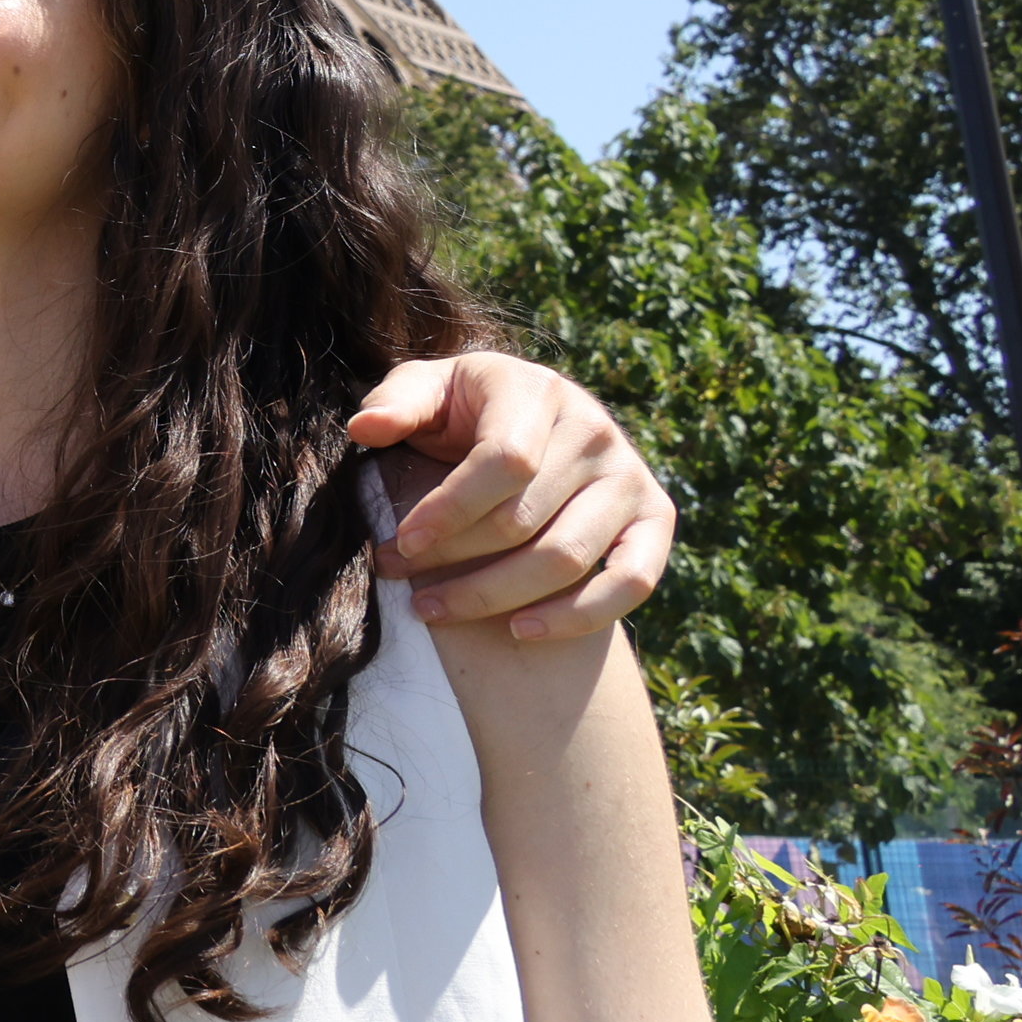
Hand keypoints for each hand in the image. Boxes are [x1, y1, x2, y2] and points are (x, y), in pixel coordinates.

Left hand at [353, 352, 673, 639]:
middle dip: (453, 560)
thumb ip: (397, 403)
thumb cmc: (466, 409)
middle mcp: (596, 432)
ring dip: (495, 597)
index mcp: (539, 393)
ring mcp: (631, 477)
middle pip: (526, 520)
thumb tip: (366, 428)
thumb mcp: (428, 390)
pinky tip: (520, 631)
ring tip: (434, 609)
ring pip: (567, 559)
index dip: (450, 510)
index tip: (401, 543)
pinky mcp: (655, 519)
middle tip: (398, 578)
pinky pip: (631, 582)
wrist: (533, 416)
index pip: (504, 461)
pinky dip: (579, 615)